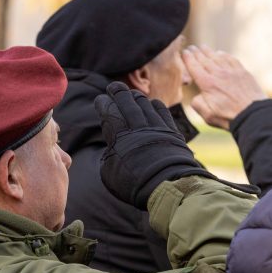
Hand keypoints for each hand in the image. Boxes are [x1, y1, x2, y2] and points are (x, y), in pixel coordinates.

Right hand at [94, 81, 210, 208]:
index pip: (109, 111)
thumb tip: (113, 150)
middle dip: (118, 92)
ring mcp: (156, 127)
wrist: (166, 186)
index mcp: (119, 136)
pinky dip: (155, 105)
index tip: (100, 100)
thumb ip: (109, 156)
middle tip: (113, 86)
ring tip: (131, 94)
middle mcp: (137, 127)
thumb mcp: (109, 173)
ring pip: (144, 104)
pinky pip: (162, 112)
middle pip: (126, 102)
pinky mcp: (171, 132)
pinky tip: (152, 103)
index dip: (103, 103)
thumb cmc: (133, 184)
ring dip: (136, 97)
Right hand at [183, 45, 265, 129]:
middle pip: (204, 59)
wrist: (252, 115)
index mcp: (207, 84)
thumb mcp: (207, 115)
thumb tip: (196, 95)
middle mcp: (218, 74)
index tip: (184, 52)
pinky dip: (224, 54)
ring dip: (209, 51)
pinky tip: (220, 53)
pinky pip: (231, 59)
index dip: (188, 58)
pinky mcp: (242, 72)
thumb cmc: (229, 117)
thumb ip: (197, 103)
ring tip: (203, 47)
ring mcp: (231, 72)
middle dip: (196, 52)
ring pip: (217, 57)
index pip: (194, 67)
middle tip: (191, 47)